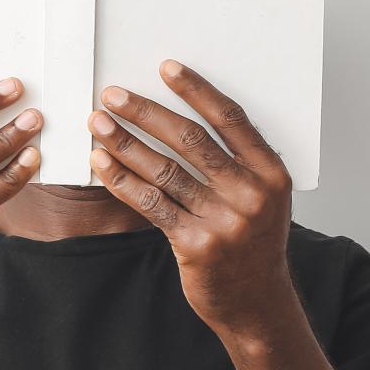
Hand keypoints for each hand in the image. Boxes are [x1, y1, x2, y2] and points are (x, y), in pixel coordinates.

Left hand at [88, 59, 293, 340]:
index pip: (230, 120)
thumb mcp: (264, 198)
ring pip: (165, 170)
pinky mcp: (196, 245)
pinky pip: (152, 204)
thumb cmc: (253, 242)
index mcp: (272, 174)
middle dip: (146, 113)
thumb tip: (184, 116)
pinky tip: (102, 164)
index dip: (196, 91)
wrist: (256, 300)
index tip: (165, 68)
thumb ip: (239, 162)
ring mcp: (224, 221)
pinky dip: (122, 181)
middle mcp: (251, 195)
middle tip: (114, 95)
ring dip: (125, 143)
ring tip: (98, 124)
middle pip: (192, 140)